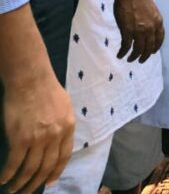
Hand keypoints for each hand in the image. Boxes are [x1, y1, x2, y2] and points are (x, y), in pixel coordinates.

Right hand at [0, 64, 72, 192]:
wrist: (30, 80)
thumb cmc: (46, 89)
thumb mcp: (64, 107)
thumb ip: (62, 125)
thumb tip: (58, 139)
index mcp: (68, 127)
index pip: (64, 157)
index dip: (56, 172)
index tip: (49, 183)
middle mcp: (56, 136)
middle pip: (46, 167)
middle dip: (36, 183)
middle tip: (27, 193)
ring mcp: (39, 138)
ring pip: (30, 169)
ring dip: (21, 183)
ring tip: (13, 190)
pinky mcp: (20, 139)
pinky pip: (14, 163)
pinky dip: (8, 174)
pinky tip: (4, 179)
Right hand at [110, 0, 163, 62]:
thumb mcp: (152, 10)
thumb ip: (151, 20)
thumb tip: (147, 29)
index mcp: (158, 22)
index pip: (159, 39)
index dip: (155, 47)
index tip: (152, 52)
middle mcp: (151, 28)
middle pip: (149, 47)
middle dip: (144, 56)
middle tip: (140, 60)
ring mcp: (139, 31)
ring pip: (138, 50)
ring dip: (134, 57)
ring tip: (130, 59)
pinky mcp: (127, 31)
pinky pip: (126, 46)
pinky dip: (123, 52)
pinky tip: (120, 55)